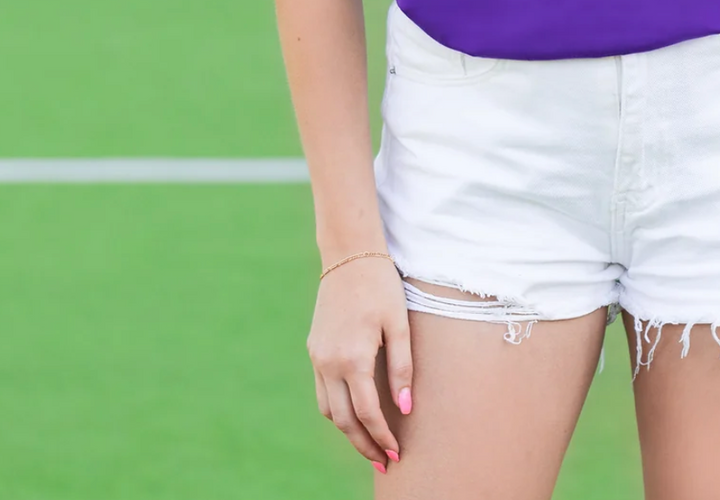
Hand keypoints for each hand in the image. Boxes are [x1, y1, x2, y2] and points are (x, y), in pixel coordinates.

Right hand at [307, 255, 412, 470]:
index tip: (396, 454)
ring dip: (347, 431)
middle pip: (343, 420)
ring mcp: (317, 357)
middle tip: (383, 463)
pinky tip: (352, 413)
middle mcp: (329, 363)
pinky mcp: (314, 350)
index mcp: (352, 359)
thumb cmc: (381, 286)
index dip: (381, 437)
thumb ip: (402, 367)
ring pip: (328, 410)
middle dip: (363, 445)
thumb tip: (405, 408)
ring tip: (369, 444)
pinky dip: (336, 409)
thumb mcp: (399, 324)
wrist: (349, 255)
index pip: (367, 413)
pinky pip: (321, 391)